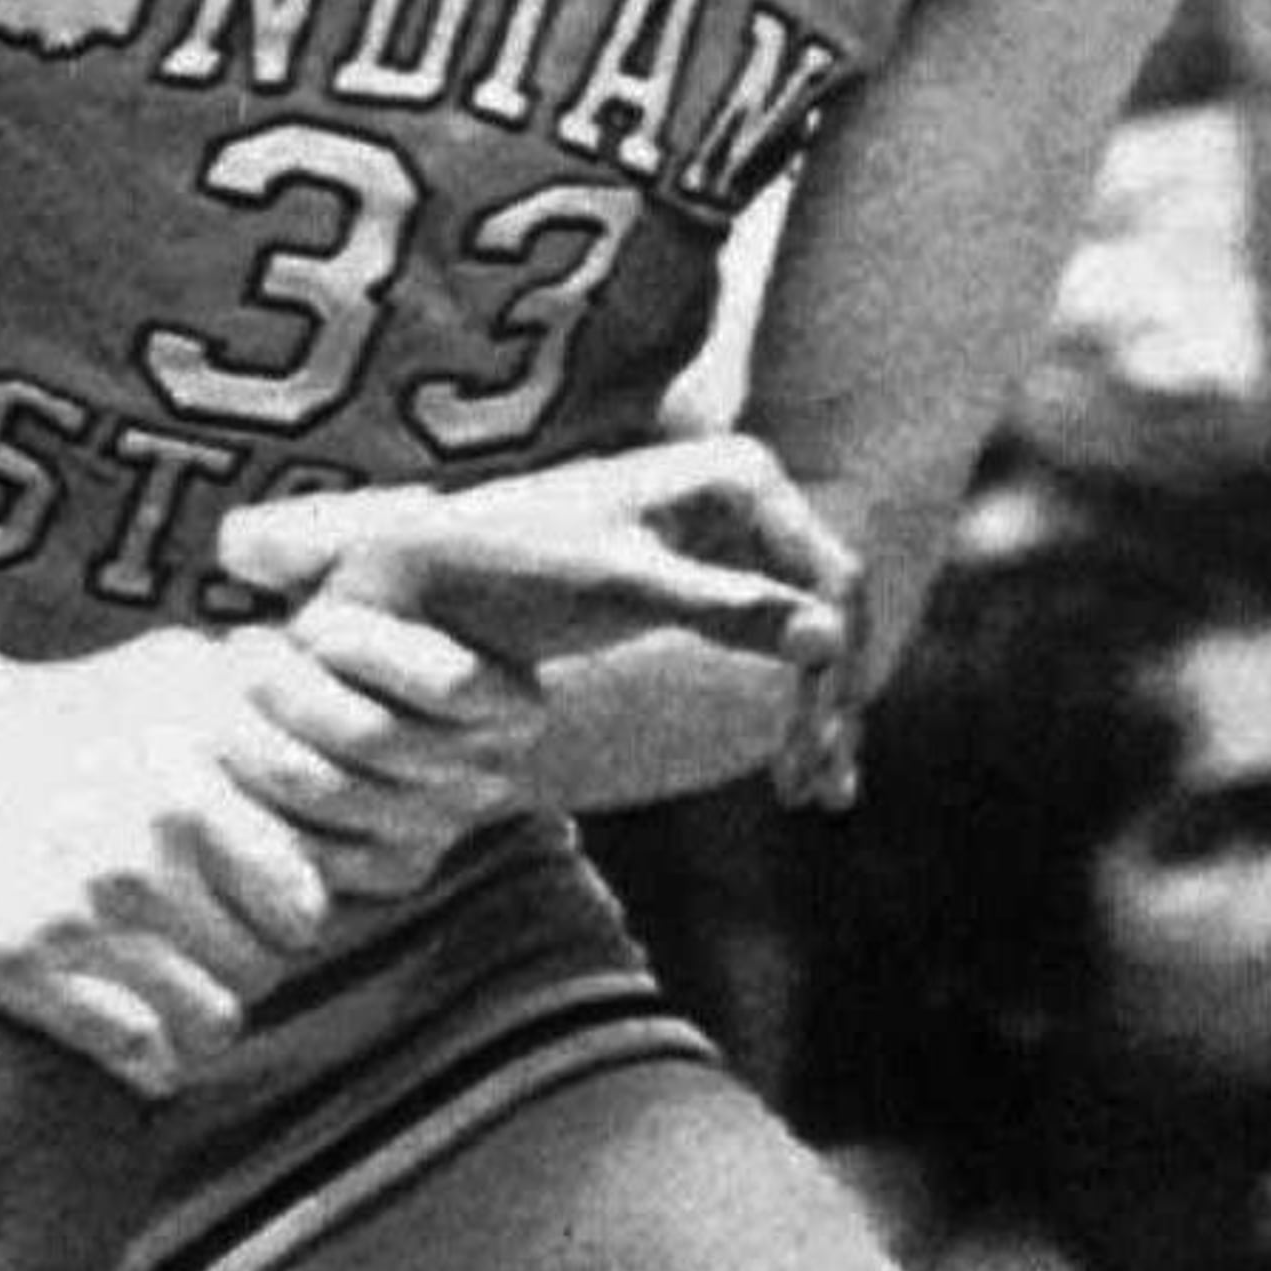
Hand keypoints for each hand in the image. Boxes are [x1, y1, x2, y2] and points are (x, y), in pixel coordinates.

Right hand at [0, 616, 532, 1093]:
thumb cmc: (65, 714)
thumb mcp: (173, 673)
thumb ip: (267, 697)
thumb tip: (362, 709)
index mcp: (195, 781)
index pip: (304, 902)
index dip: (288, 915)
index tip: (256, 908)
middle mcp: (149, 847)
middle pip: (263, 967)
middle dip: (243, 966)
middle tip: (204, 952)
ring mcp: (86, 911)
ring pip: (213, 1021)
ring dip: (201, 1020)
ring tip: (171, 993)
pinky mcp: (26, 964)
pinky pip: (141, 1053)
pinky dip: (149, 1058)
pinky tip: (131, 1030)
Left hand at [219, 435, 868, 804]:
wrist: (436, 571)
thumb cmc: (516, 571)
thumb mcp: (623, 592)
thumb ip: (727, 610)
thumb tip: (830, 636)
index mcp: (742, 475)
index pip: (830, 584)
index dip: (834, 676)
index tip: (815, 758)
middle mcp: (749, 489)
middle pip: (831, 607)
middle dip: (831, 702)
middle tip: (819, 794)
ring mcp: (732, 530)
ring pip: (810, 629)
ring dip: (818, 711)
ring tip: (810, 795)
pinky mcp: (709, 571)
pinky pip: (774, 637)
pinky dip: (784, 701)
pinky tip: (789, 765)